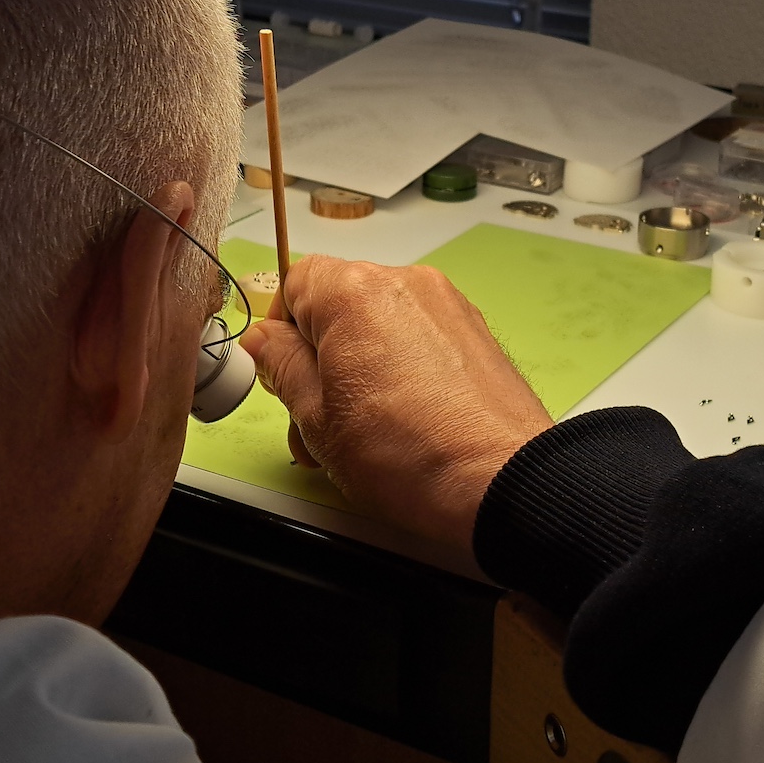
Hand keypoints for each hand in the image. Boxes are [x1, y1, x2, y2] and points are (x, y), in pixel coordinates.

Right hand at [239, 255, 549, 552]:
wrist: (498, 480)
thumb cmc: (410, 455)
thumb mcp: (316, 420)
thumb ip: (281, 368)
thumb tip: (265, 342)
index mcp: (353, 292)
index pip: (294, 282)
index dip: (281, 330)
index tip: (282, 372)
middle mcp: (403, 283)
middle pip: (339, 303)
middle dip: (321, 356)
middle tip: (318, 416)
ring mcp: (446, 305)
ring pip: (379, 323)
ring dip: (360, 365)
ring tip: (362, 430)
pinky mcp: (475, 331)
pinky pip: (419, 336)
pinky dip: (402, 367)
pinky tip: (403, 420)